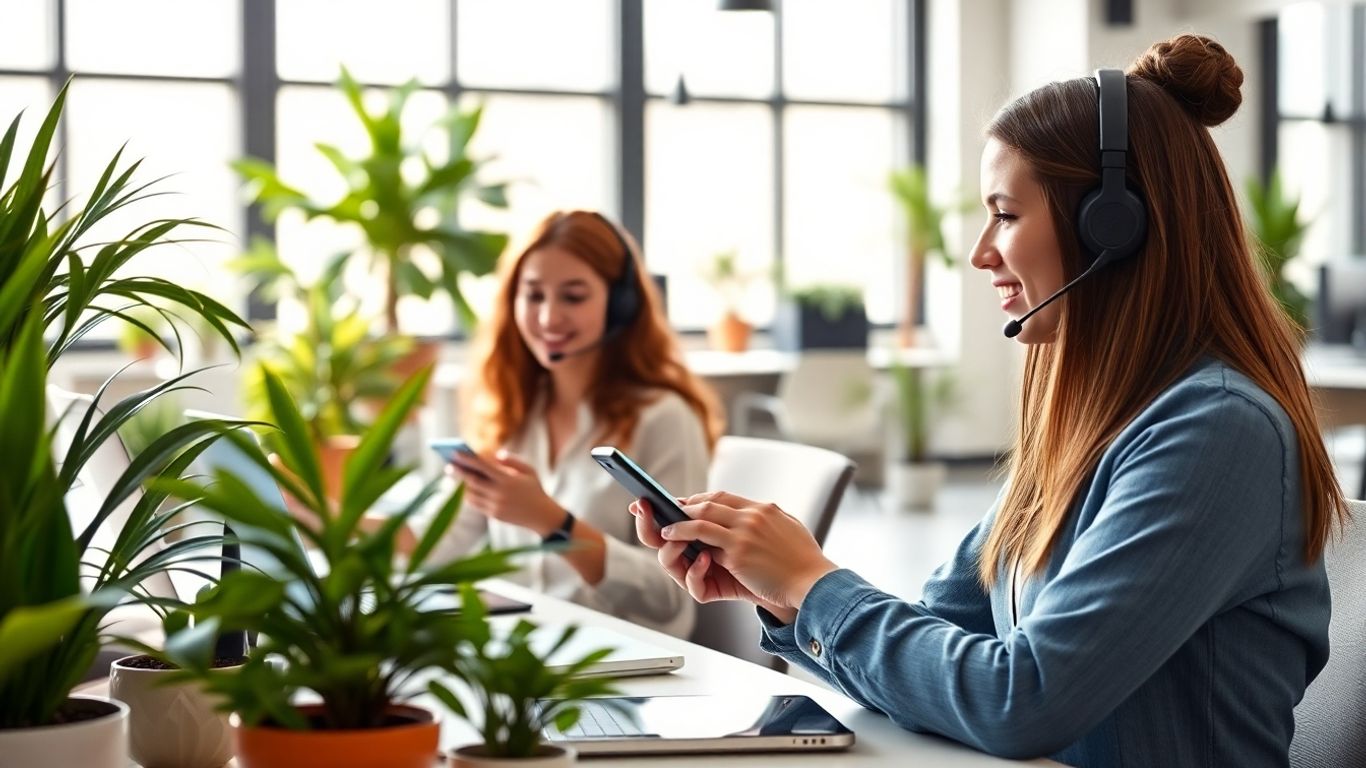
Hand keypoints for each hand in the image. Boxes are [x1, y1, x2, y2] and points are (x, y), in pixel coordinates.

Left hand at [446, 449, 562, 535]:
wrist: (542, 515)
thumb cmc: (534, 488)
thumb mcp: (528, 470)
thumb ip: (512, 461)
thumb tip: (494, 456)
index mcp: (508, 480)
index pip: (483, 467)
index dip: (468, 459)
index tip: (456, 452)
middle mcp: (499, 493)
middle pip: (472, 481)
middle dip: (459, 472)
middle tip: (449, 465)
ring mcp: (495, 505)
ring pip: (472, 494)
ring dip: (463, 484)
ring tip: (457, 476)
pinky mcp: (494, 515)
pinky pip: (476, 504)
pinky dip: (469, 495)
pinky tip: (466, 488)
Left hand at [655, 491, 837, 612]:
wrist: (814, 584)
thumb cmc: (803, 564)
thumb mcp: (788, 531)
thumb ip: (769, 523)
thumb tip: (755, 520)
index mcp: (765, 509)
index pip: (725, 497)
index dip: (702, 500)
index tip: (687, 505)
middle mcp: (753, 515)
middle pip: (711, 500)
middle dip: (685, 505)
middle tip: (667, 510)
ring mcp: (744, 531)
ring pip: (702, 514)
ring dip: (680, 519)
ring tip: (664, 525)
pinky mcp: (737, 551)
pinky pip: (702, 536)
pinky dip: (682, 532)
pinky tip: (671, 536)